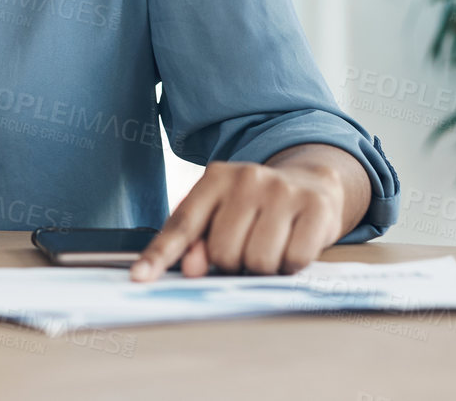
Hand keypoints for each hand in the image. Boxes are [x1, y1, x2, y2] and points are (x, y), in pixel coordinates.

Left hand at [130, 146, 368, 280]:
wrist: (312, 181)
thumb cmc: (256, 206)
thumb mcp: (222, 212)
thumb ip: (198, 240)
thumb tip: (192, 269)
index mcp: (215, 178)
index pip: (182, 223)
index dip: (160, 255)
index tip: (140, 278)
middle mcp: (248, 178)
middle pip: (223, 253)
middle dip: (234, 262)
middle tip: (249, 244)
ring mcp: (283, 190)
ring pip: (258, 262)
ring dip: (264, 267)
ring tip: (272, 244)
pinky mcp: (315, 207)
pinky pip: (294, 260)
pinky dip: (292, 264)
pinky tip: (293, 243)